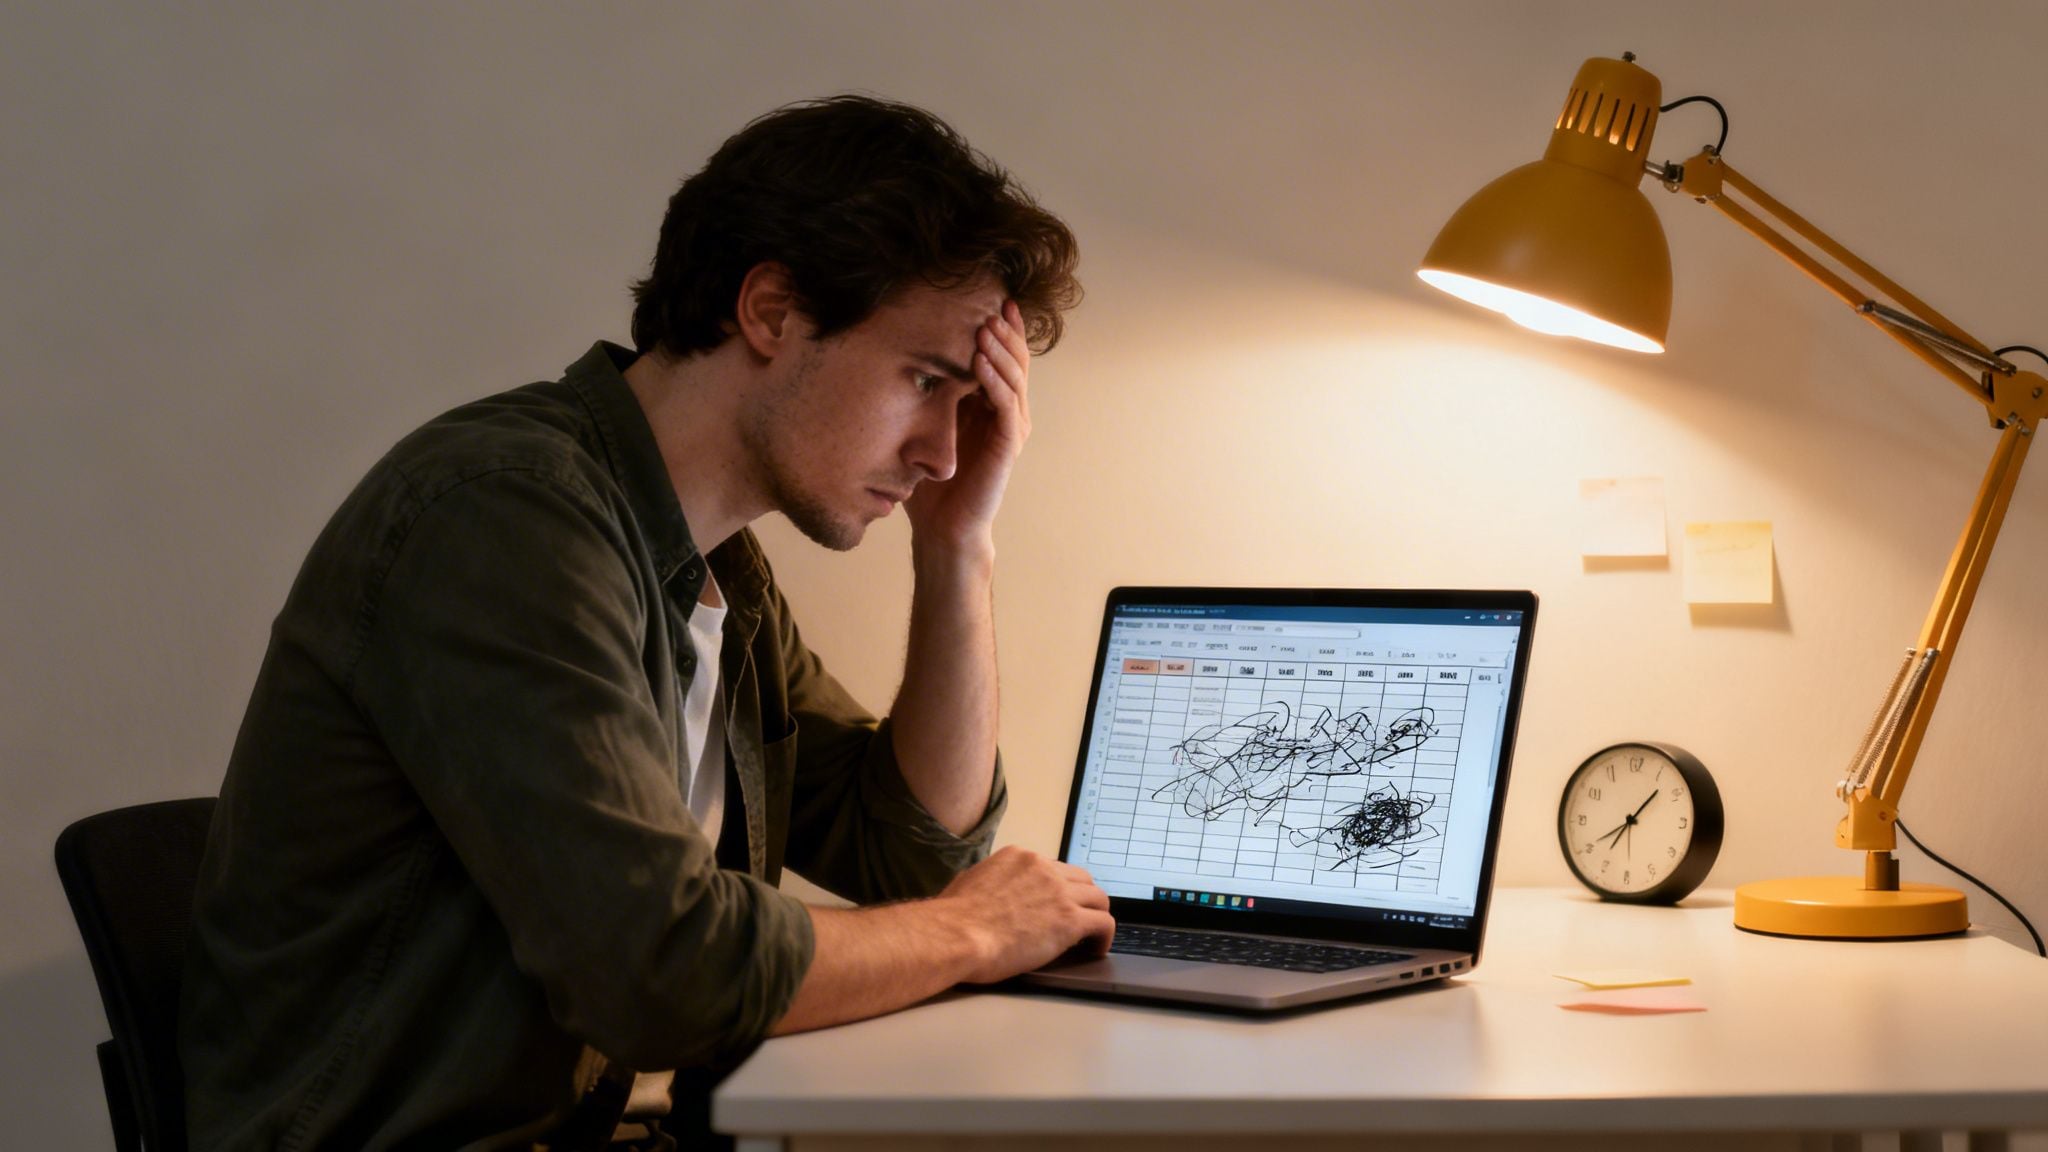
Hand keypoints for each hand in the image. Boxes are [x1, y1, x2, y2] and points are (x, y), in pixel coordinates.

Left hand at [902, 300, 1031, 550]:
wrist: (941, 527)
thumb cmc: (930, 479)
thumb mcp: (924, 423)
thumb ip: (926, 391)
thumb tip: (898, 350)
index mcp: (991, 405)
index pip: (1003, 357)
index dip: (1002, 329)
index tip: (992, 297)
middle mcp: (1007, 413)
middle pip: (1015, 361)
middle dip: (1005, 331)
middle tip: (992, 303)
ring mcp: (1011, 429)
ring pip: (1014, 378)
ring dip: (1000, 350)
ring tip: (986, 326)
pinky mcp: (1008, 446)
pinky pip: (1006, 406)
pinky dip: (995, 381)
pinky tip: (981, 361)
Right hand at [936, 845, 1114, 983]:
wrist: (957, 934)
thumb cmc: (953, 917)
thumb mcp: (968, 882)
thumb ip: (987, 881)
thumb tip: (987, 891)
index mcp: (1019, 857)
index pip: (1053, 868)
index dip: (1058, 890)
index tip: (1055, 906)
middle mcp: (1043, 868)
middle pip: (1081, 880)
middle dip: (1082, 899)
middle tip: (1078, 919)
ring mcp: (1059, 892)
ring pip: (1099, 898)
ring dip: (1096, 916)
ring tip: (1091, 936)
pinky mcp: (1070, 920)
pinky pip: (1103, 923)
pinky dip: (1104, 936)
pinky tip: (1097, 949)